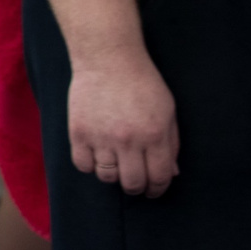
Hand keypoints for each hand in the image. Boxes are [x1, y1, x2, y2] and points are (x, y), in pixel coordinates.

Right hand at [66, 54, 178, 196]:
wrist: (108, 58)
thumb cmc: (143, 84)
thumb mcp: (168, 112)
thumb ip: (171, 145)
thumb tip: (171, 174)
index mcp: (154, 136)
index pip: (159, 178)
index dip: (158, 189)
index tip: (154, 190)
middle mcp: (128, 140)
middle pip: (132, 183)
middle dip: (137, 188)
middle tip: (136, 182)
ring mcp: (101, 137)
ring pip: (107, 177)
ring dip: (114, 176)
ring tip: (116, 165)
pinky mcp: (78, 131)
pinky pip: (83, 165)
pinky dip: (91, 166)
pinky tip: (97, 156)